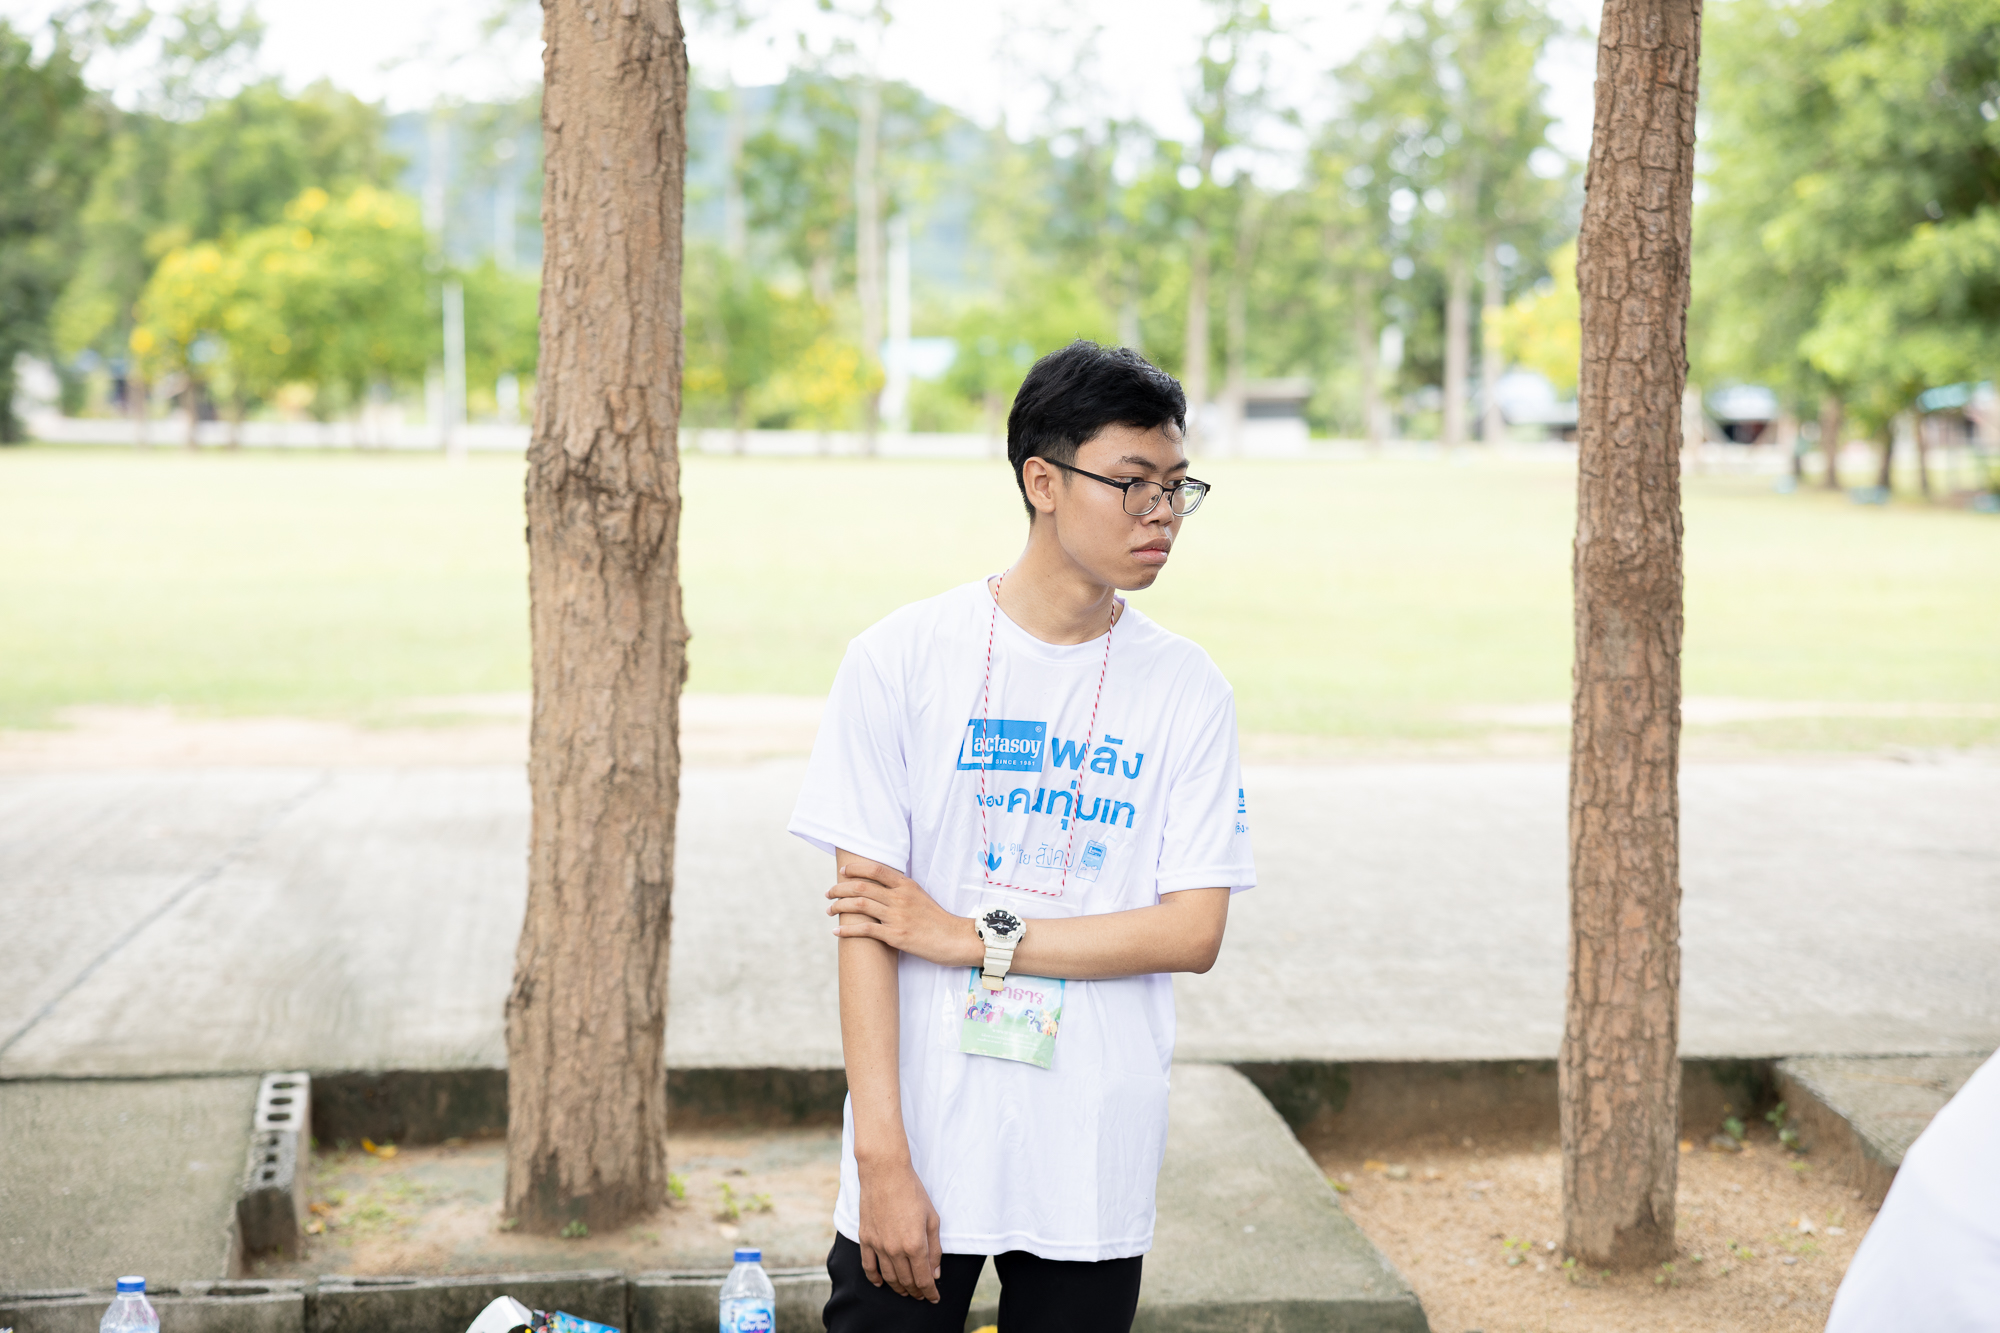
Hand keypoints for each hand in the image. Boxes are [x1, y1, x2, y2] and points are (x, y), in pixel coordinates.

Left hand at [828, 861, 978, 967]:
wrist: (955, 939)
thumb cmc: (937, 920)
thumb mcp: (920, 896)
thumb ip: (901, 890)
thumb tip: (879, 887)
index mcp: (906, 885)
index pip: (875, 870)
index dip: (855, 869)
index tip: (842, 873)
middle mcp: (900, 898)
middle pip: (862, 886)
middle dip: (839, 889)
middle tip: (828, 893)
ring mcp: (897, 916)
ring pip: (860, 905)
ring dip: (839, 907)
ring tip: (829, 910)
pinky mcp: (895, 936)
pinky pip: (865, 930)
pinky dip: (847, 930)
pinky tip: (836, 932)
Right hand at [857, 1157, 943, 1300]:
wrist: (885, 1173)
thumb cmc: (913, 1192)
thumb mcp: (932, 1218)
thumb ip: (935, 1248)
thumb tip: (935, 1272)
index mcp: (915, 1245)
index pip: (923, 1279)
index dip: (930, 1292)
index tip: (934, 1298)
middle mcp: (896, 1250)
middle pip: (906, 1281)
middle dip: (916, 1291)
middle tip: (922, 1295)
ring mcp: (878, 1245)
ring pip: (889, 1277)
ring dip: (899, 1288)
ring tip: (906, 1291)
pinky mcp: (866, 1239)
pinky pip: (868, 1266)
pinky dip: (875, 1278)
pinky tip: (881, 1283)